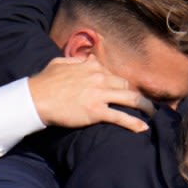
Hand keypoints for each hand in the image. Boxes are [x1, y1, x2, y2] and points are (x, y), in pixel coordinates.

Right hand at [27, 57, 152, 132]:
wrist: (34, 99)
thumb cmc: (45, 82)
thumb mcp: (61, 62)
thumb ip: (77, 60)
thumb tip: (88, 58)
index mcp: (92, 66)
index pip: (114, 75)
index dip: (121, 85)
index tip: (126, 93)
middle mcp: (99, 78)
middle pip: (126, 86)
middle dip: (136, 96)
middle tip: (144, 105)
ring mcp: (99, 94)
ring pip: (131, 99)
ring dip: (145, 107)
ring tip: (152, 114)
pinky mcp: (96, 111)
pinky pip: (121, 117)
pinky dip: (134, 123)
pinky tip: (144, 128)